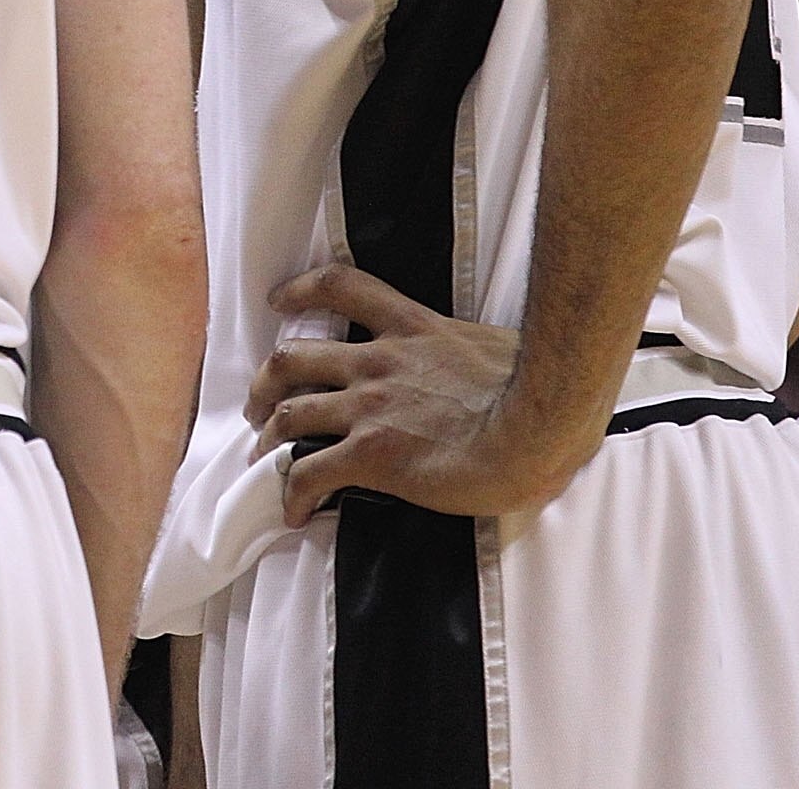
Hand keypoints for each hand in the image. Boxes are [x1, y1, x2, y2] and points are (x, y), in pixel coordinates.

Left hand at [246, 265, 587, 524]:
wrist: (539, 427)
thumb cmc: (538, 391)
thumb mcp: (498, 348)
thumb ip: (472, 350)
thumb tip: (491, 361)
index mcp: (412, 328)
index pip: (341, 286)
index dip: (301, 290)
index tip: (280, 301)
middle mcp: (378, 362)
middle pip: (295, 357)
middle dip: (266, 380)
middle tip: (258, 401)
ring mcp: (370, 407)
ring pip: (289, 412)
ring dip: (268, 436)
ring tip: (263, 456)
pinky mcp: (372, 454)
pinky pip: (310, 473)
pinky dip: (291, 493)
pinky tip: (293, 511)